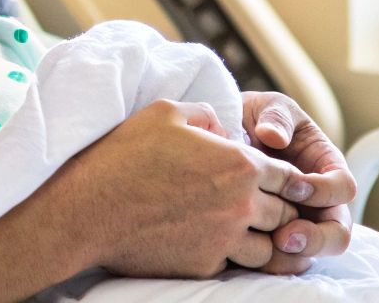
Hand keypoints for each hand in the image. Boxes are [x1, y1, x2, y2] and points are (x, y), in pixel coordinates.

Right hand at [37, 99, 312, 279]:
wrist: (89, 208)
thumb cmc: (125, 154)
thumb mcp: (168, 112)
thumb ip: (209, 115)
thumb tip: (226, 131)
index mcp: (239, 164)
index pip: (289, 176)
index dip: (289, 178)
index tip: (285, 182)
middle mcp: (240, 204)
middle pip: (285, 213)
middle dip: (283, 209)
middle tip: (276, 208)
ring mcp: (223, 240)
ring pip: (268, 248)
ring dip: (265, 239)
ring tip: (256, 232)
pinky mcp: (202, 266)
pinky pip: (234, 265)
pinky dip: (235, 258)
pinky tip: (224, 246)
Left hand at [238, 90, 356, 274]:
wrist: (222, 134)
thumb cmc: (254, 118)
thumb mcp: (268, 107)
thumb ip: (277, 117)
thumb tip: (274, 138)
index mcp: (326, 166)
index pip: (344, 187)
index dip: (325, 191)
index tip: (297, 187)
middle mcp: (319, 200)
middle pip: (337, 231)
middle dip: (316, 238)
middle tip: (285, 237)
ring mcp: (298, 221)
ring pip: (312, 253)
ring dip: (293, 254)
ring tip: (266, 245)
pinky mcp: (273, 238)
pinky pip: (281, 260)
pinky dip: (270, 261)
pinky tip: (247, 252)